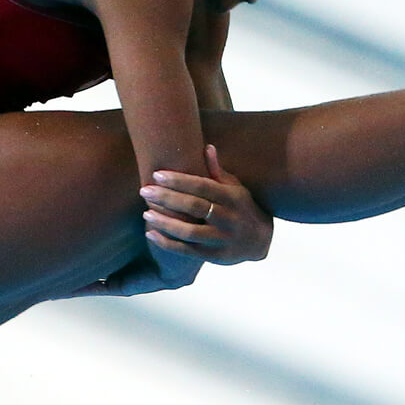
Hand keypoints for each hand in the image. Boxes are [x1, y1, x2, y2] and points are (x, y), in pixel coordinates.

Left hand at [139, 144, 272, 264]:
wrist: (260, 240)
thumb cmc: (241, 207)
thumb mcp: (235, 188)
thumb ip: (218, 171)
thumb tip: (207, 147)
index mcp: (232, 198)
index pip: (203, 186)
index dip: (179, 180)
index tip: (157, 175)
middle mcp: (229, 218)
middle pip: (194, 207)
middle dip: (167, 198)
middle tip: (144, 191)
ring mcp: (222, 239)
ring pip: (190, 232)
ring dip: (165, 222)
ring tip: (146, 213)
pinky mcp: (215, 256)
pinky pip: (188, 251)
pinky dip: (167, 244)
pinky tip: (150, 234)